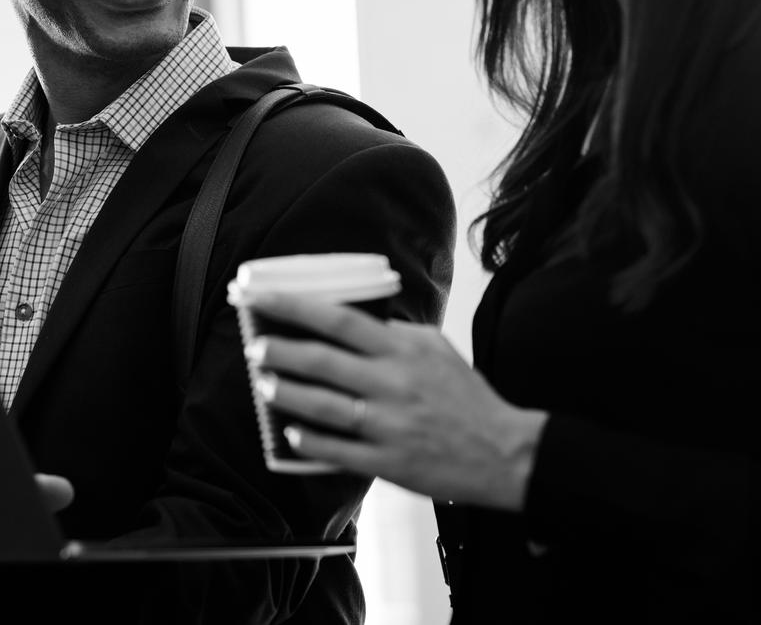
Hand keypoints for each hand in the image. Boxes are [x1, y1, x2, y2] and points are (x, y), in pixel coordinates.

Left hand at [244, 295, 548, 510]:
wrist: (505, 453)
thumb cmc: (466, 398)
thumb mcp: (436, 349)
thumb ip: (395, 333)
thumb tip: (352, 318)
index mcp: (403, 350)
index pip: (339, 319)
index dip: (295, 307)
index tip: (263, 298)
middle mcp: (393, 383)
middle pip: (324, 361)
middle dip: (281, 351)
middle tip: (255, 345)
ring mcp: (389, 425)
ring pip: (324, 406)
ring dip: (287, 394)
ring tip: (264, 384)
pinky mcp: (389, 463)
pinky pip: (338, 451)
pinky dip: (310, 442)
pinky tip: (290, 433)